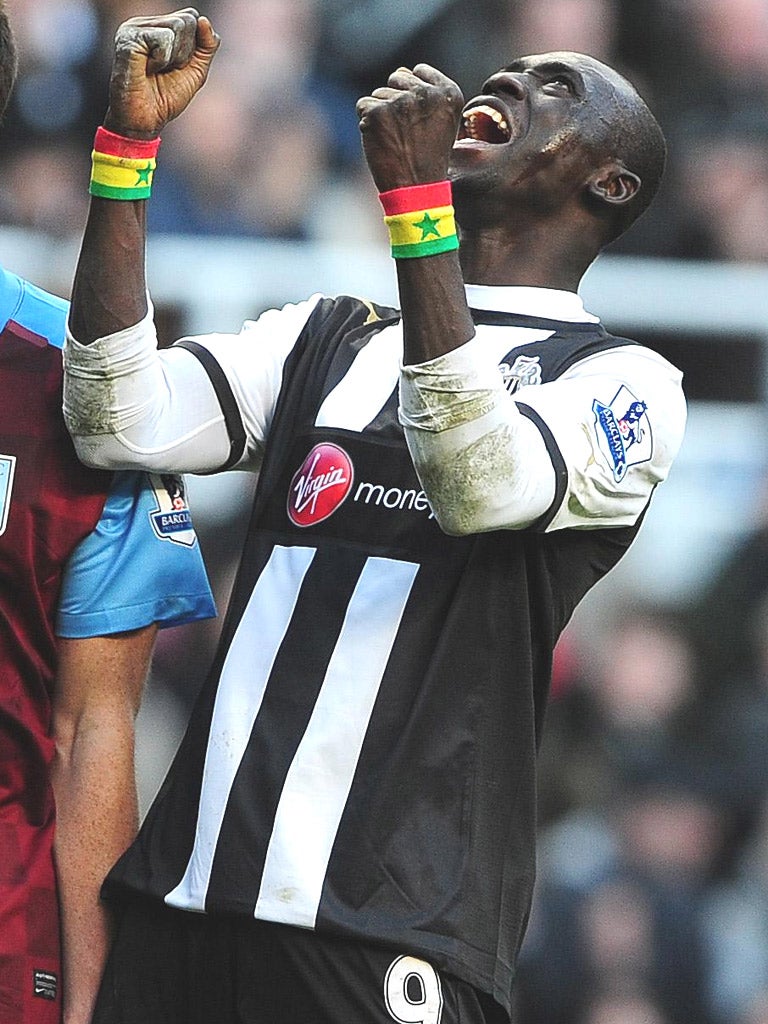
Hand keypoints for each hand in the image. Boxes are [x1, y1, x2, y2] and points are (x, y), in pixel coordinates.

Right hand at [104, 7, 219, 138]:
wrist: (145, 120)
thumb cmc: (166, 98)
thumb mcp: (196, 70)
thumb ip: (207, 46)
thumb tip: (204, 20)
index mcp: (159, 27)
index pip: (191, 16)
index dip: (194, 46)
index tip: (177, 66)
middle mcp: (146, 22)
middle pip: (188, 19)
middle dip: (186, 52)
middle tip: (166, 70)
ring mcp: (135, 27)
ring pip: (178, 26)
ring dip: (175, 57)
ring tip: (156, 70)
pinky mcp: (129, 36)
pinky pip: (164, 38)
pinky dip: (162, 60)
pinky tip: (147, 69)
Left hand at [356, 64, 463, 192]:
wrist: (415, 190)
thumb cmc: (427, 159)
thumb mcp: (442, 123)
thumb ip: (430, 94)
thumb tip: (403, 72)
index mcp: (449, 93)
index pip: (419, 72)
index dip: (413, 94)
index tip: (418, 120)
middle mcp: (426, 93)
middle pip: (397, 78)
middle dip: (396, 101)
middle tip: (406, 133)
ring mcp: (401, 101)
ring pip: (379, 94)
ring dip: (382, 115)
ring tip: (396, 141)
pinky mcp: (377, 111)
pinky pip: (363, 106)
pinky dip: (367, 124)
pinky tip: (382, 142)